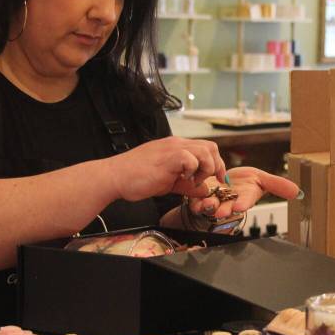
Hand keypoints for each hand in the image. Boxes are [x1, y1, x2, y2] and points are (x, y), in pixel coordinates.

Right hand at [106, 136, 226, 202]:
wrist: (115, 177)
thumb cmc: (136, 178)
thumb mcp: (168, 182)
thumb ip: (186, 184)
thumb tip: (204, 190)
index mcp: (177, 147)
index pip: (206, 148)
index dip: (217, 163)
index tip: (219, 179)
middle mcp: (177, 144)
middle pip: (210, 147)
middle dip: (218, 165)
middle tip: (215, 181)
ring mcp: (172, 148)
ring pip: (205, 150)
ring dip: (207, 168)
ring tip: (195, 181)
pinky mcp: (167, 157)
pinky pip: (190, 158)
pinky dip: (193, 171)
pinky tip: (184, 180)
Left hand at [186, 167, 299, 219]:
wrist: (224, 180)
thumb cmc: (243, 182)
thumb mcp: (262, 180)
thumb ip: (278, 185)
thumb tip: (298, 192)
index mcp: (245, 197)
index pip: (245, 201)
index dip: (243, 203)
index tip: (240, 205)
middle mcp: (230, 202)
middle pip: (226, 208)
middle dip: (223, 210)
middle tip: (219, 211)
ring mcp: (215, 201)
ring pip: (210, 206)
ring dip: (207, 206)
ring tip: (206, 204)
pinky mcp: (201, 197)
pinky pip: (197, 200)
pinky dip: (195, 199)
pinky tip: (193, 198)